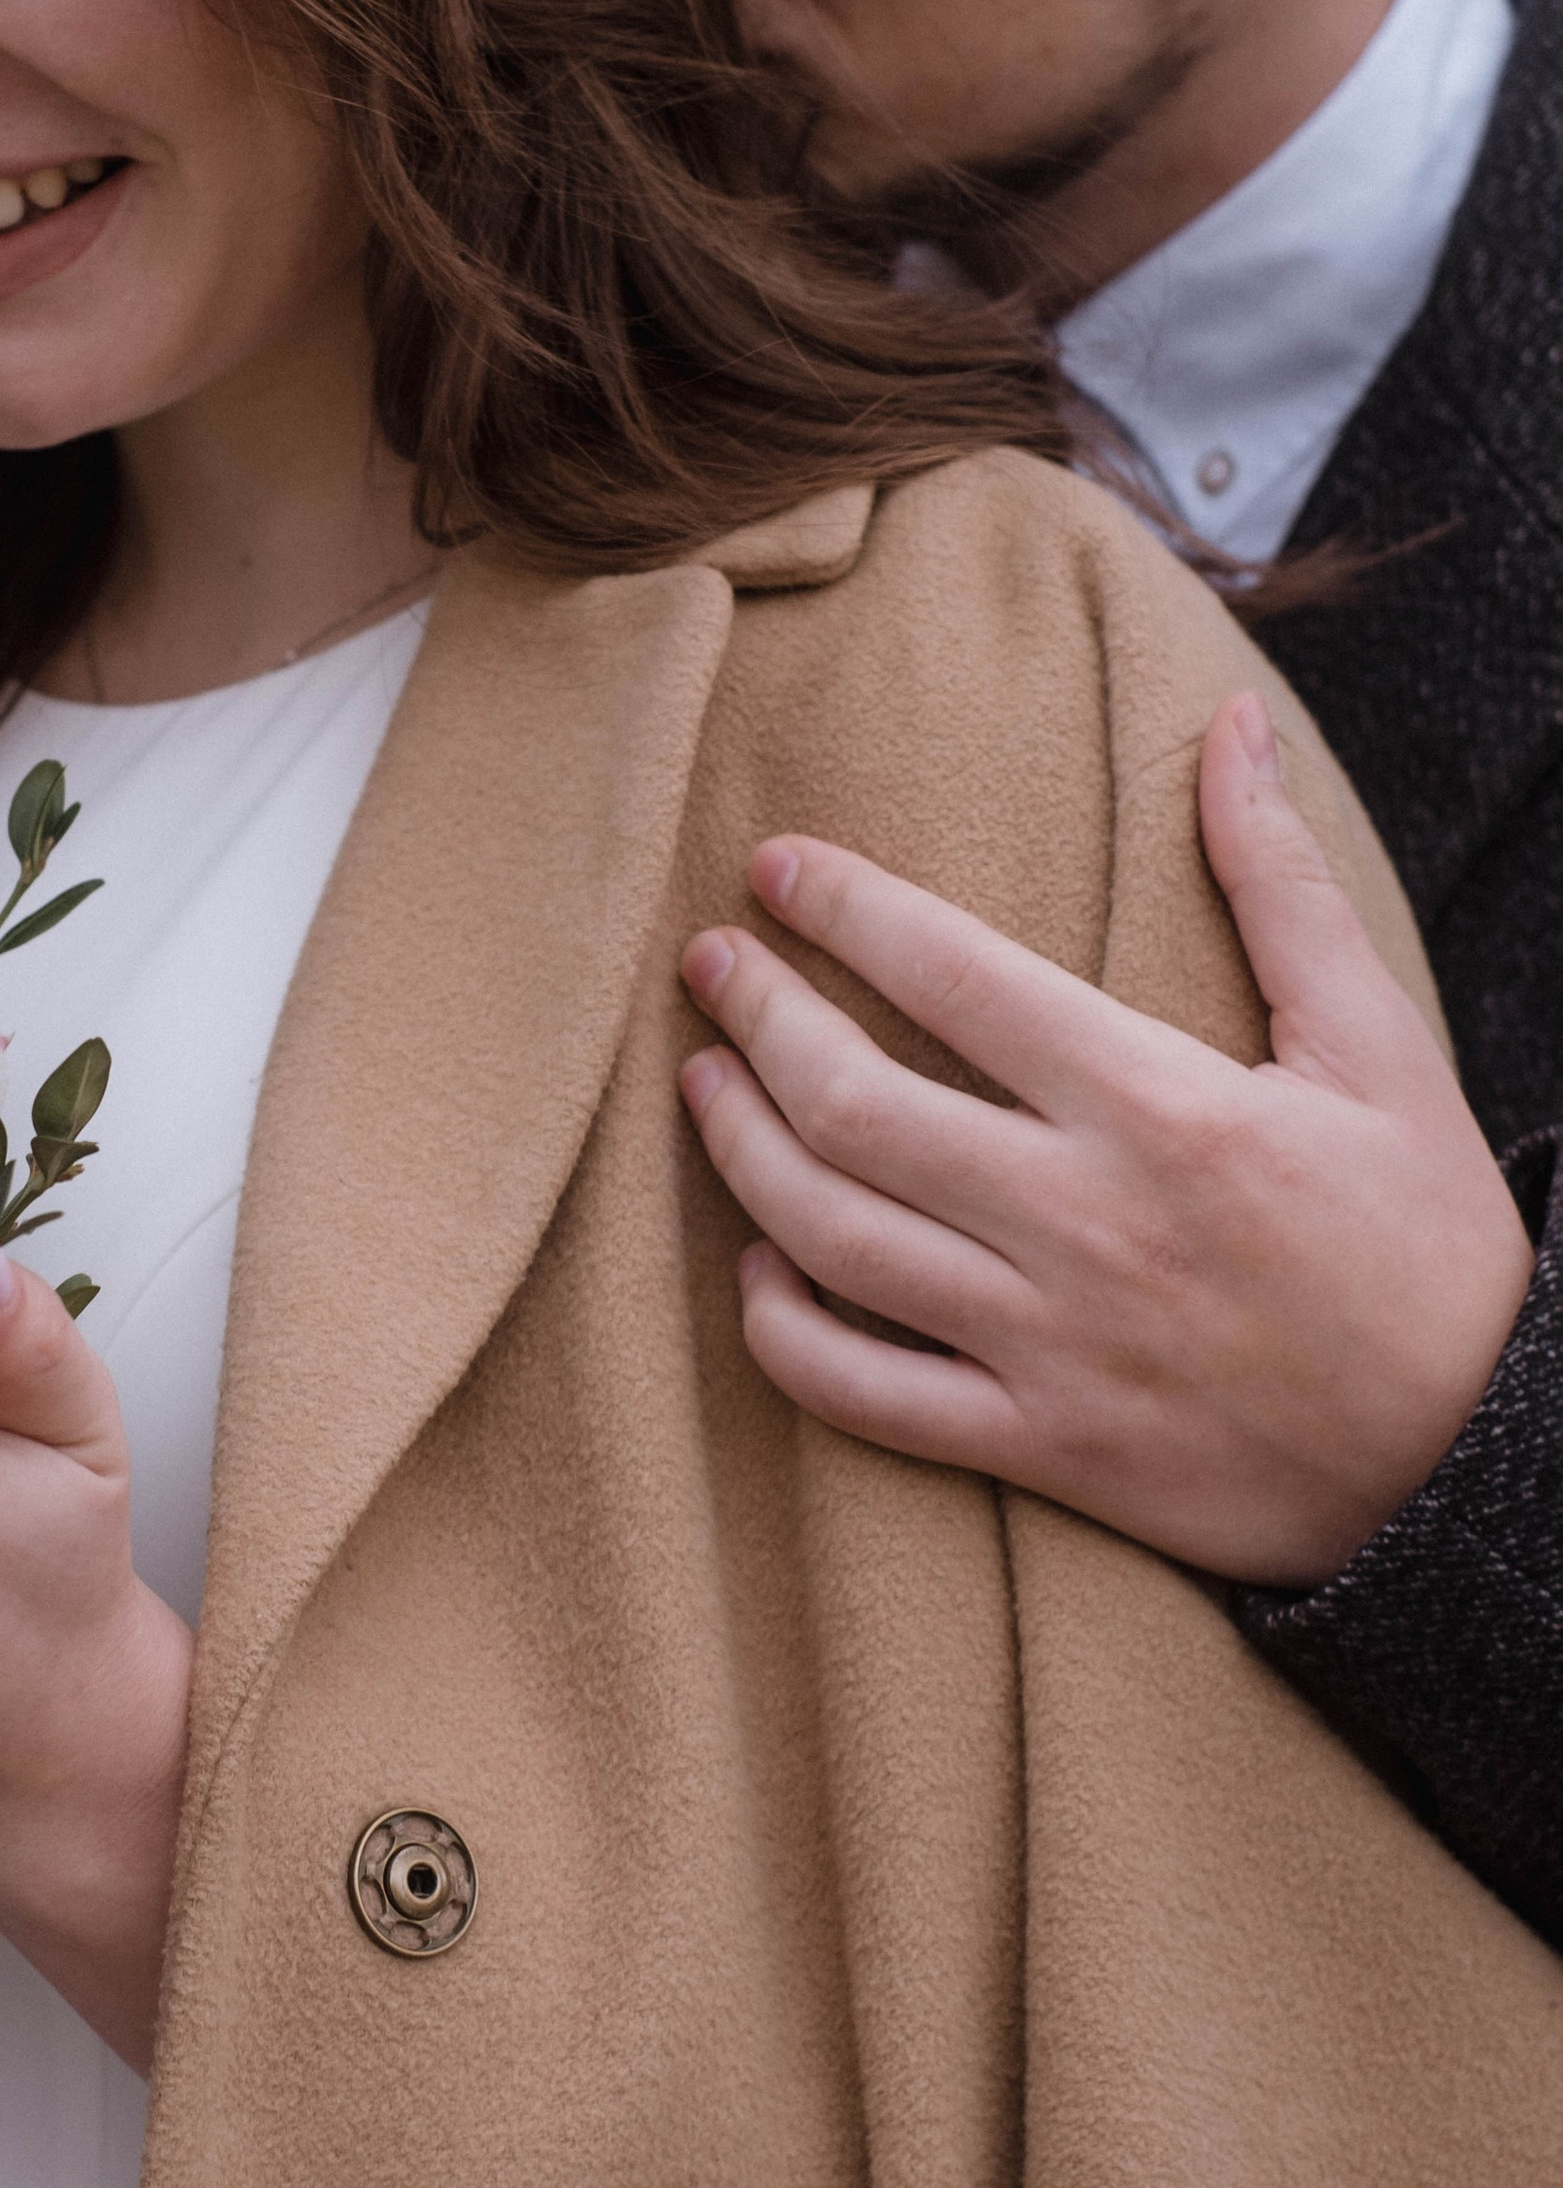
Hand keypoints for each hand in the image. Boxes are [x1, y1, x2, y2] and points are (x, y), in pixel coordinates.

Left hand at [677, 692, 1534, 1587]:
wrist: (1483, 1461)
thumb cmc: (1427, 1245)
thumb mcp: (1380, 1047)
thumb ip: (1281, 884)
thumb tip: (1230, 725)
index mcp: (1166, 1109)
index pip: (956, 980)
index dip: (844, 911)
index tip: (775, 868)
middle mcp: (1089, 1224)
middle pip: (857, 1105)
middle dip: (757, 1017)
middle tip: (708, 963)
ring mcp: (1053, 1346)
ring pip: (833, 1240)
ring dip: (739, 1151)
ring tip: (703, 1083)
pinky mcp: (1041, 1449)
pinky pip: (862, 1396)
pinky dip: (783, 1332)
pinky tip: (758, 1267)